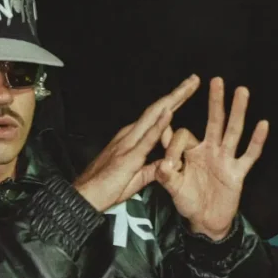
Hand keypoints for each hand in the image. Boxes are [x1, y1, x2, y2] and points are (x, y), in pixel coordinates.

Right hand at [74, 75, 199, 211]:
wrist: (84, 197)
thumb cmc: (105, 188)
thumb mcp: (136, 178)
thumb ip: (151, 168)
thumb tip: (165, 164)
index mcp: (132, 139)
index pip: (156, 116)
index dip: (173, 103)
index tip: (187, 91)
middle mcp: (130, 135)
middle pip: (158, 109)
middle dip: (177, 94)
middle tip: (194, 79)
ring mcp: (128, 143)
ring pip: (154, 116)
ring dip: (172, 100)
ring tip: (188, 86)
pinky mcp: (128, 156)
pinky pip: (146, 138)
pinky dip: (159, 124)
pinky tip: (170, 112)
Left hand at [155, 77, 268, 238]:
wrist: (205, 221)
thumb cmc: (189, 201)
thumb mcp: (173, 188)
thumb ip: (166, 176)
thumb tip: (162, 165)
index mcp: (192, 151)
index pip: (184, 136)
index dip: (173, 146)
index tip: (168, 165)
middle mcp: (210, 150)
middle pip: (214, 121)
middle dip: (215, 102)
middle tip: (216, 80)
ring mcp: (226, 160)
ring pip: (233, 132)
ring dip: (237, 112)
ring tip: (241, 91)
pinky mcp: (237, 173)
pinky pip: (249, 155)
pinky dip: (256, 141)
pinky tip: (262, 124)